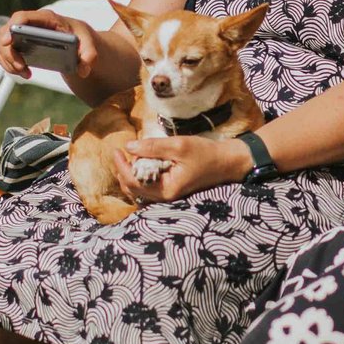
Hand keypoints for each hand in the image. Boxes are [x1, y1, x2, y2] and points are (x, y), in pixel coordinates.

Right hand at [0, 7, 99, 79]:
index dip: (12, 27)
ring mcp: (22, 34)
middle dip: (9, 52)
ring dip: (9, 62)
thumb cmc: (80, 37)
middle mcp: (30, 23)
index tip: (7, 41)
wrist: (77, 41)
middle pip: (7, 32)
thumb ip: (90, 55)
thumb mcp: (89, 44)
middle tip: (21, 67)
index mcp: (46, 18)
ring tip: (25, 73)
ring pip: (3, 45)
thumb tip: (83, 69)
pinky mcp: (19, 45)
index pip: (22, 17)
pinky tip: (24, 73)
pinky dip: (10, 65)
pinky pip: (5, 54)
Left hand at [114, 134, 250, 203]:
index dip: (121, 166)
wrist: (226, 162)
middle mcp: (165, 198)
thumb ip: (153, 147)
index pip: (133, 181)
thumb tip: (128, 147)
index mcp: (166, 190)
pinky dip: (138, 178)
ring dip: (129, 175)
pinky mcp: (170, 191)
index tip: (116, 149)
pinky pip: (147, 189)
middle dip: (122, 171)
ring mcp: (167, 196)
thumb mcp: (179, 146)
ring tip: (127, 158)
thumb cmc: (205, 153)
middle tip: (120, 153)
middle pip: (132, 189)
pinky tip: (139, 166)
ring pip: (138, 191)